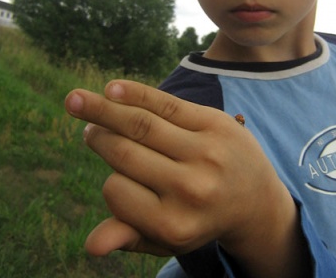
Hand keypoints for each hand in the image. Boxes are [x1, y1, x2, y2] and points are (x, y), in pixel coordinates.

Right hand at [65, 80, 309, 276]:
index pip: (116, 190)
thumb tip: (91, 247)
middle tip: (86, 127)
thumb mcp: (168, 238)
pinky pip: (166, 103)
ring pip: (141, 124)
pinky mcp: (215, 123)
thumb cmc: (200, 218)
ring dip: (103, 109)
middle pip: (125, 152)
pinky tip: (112, 88)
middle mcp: (191, 188)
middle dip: (98, 136)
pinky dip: (134, 94)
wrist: (255, 197)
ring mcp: (205, 152)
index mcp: (174, 223)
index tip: (113, 173)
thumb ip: (130, 237)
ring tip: (79, 101)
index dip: (108, 178)